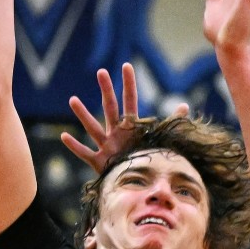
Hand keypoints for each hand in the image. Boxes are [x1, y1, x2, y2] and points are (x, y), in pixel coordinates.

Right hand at [61, 63, 190, 173]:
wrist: (135, 182)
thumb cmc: (144, 157)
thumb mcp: (159, 139)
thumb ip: (171, 122)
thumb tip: (185, 105)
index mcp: (130, 126)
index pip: (130, 101)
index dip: (129, 84)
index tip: (127, 65)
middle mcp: (116, 132)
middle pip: (111, 108)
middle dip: (107, 90)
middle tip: (102, 72)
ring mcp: (106, 145)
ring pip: (93, 128)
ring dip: (83, 115)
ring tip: (73, 100)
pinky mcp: (99, 161)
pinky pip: (85, 153)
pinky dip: (75, 146)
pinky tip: (64, 136)